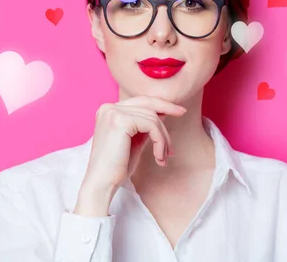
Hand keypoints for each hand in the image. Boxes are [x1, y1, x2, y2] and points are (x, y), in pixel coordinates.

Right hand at [74, 96, 186, 215]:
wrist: (102, 184)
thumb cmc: (117, 167)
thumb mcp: (134, 141)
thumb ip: (144, 126)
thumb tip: (162, 112)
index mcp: (108, 111)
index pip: (139, 101)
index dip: (160, 104)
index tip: (178, 110)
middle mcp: (108, 108)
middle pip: (147, 103)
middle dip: (167, 109)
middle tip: (183, 113)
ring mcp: (113, 113)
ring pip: (152, 118)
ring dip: (163, 138)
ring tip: (164, 157)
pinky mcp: (120, 121)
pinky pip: (151, 126)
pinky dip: (160, 142)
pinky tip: (159, 158)